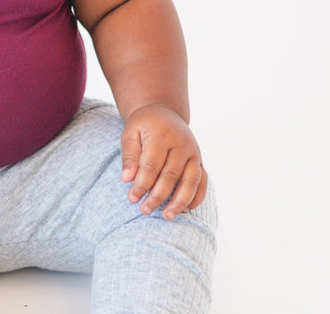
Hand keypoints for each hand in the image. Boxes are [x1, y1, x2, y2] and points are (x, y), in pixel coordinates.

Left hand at [120, 104, 207, 220]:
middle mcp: (181, 144)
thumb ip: (129, 155)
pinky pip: (202, 182)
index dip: (142, 184)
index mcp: (162, 135)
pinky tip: (184, 209)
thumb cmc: (144, 125)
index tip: (132, 198)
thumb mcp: (131, 132)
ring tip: (166, 216)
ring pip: (191, 181)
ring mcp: (194, 153)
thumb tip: (126, 179)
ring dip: (179, 201)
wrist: (165, 113)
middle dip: (157, 196)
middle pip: (171, 175)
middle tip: (144, 210)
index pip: (151, 165)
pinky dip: (196, 197)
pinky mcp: (200, 161)